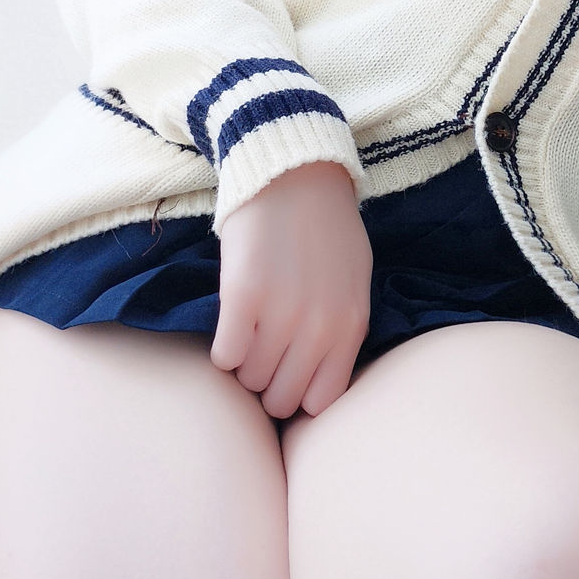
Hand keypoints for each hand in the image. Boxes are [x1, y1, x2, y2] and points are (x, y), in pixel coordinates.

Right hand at [210, 161, 371, 419]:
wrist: (295, 177)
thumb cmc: (326, 231)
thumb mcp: (354, 285)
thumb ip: (342, 331)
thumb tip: (319, 379)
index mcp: (350, 327)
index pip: (321, 402)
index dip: (299, 394)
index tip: (288, 376)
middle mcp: (319, 329)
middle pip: (281, 399)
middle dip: (268, 384)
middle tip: (263, 355)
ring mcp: (280, 316)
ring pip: (250, 380)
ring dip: (244, 364)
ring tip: (249, 332)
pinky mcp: (242, 299)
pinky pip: (225, 357)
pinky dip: (224, 348)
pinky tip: (232, 323)